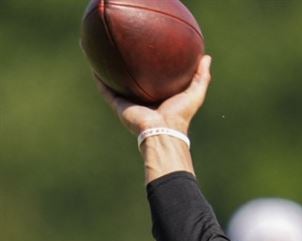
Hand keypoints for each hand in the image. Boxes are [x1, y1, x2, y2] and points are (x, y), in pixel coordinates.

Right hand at [95, 54, 212, 135]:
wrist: (163, 131)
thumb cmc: (180, 115)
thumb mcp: (195, 93)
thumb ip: (201, 76)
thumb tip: (206, 57)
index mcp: (160, 97)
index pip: (155, 79)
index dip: (153, 67)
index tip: (151, 52)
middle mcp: (143, 99)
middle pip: (134, 80)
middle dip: (129, 66)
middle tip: (125, 48)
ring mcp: (130, 103)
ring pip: (117, 83)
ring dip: (109, 71)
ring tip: (104, 54)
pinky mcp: (119, 106)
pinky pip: (106, 90)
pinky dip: (100, 80)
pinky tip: (95, 67)